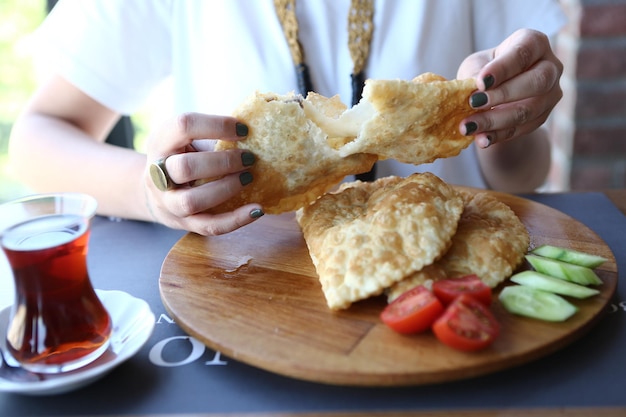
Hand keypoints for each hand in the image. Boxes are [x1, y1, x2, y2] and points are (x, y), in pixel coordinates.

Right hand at [144, 112, 262, 234]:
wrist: (157, 193)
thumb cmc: (183, 158)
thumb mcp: (187, 141)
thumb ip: (213, 139)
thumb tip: (255, 138)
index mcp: (160, 143)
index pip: (183, 126)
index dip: (217, 126)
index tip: (244, 130)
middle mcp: (157, 174)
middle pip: (185, 167)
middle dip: (222, 162)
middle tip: (249, 158)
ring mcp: (168, 203)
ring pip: (192, 201)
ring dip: (226, 188)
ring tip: (249, 178)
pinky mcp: (184, 224)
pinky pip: (209, 226)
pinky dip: (235, 220)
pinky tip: (256, 210)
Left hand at [457, 28, 562, 147]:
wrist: (495, 95)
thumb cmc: (484, 71)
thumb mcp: (475, 66)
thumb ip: (476, 75)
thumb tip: (473, 91)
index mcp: (534, 43)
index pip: (523, 53)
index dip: (502, 68)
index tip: (480, 82)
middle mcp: (550, 66)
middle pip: (537, 81)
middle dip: (503, 94)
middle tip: (473, 103)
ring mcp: (551, 94)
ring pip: (529, 110)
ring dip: (496, 120)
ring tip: (468, 126)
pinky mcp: (543, 117)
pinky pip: (523, 128)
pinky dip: (499, 135)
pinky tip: (481, 139)